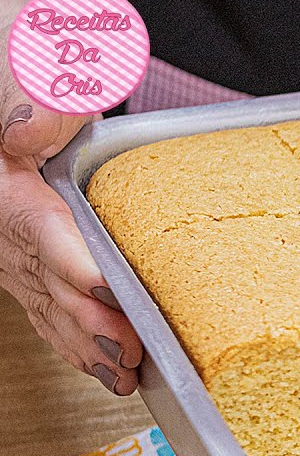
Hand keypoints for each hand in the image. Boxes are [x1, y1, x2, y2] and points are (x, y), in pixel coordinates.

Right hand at [1, 94, 143, 394]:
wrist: (21, 91)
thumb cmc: (33, 80)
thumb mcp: (32, 78)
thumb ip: (33, 109)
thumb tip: (22, 132)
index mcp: (10, 191)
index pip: (43, 234)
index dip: (75, 266)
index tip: (105, 289)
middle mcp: (7, 230)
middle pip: (52, 285)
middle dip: (93, 325)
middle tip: (132, 353)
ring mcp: (16, 253)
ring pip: (51, 308)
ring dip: (89, 347)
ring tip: (125, 376)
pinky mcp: (30, 265)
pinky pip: (48, 311)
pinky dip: (77, 344)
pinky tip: (106, 369)